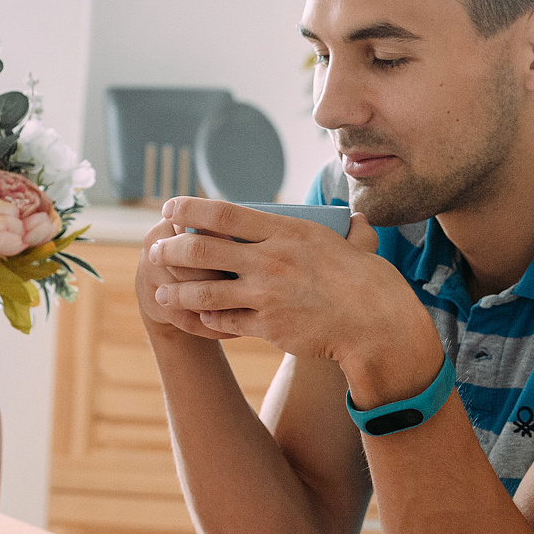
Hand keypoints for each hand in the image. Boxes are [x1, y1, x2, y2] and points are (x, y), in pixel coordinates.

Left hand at [145, 200, 438, 403]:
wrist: (376, 325)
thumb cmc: (369, 282)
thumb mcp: (354, 243)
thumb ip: (344, 228)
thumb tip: (352, 216)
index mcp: (286, 231)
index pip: (222, 213)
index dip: (188, 209)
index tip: (169, 208)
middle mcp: (270, 260)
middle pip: (201, 250)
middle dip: (171, 250)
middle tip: (157, 251)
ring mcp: (266, 294)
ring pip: (204, 292)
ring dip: (177, 292)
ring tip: (161, 292)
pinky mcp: (267, 326)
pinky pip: (225, 321)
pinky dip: (208, 319)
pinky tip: (200, 318)